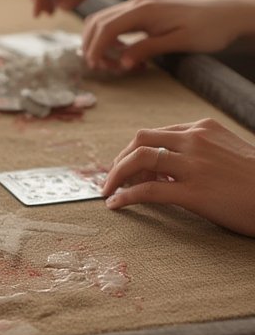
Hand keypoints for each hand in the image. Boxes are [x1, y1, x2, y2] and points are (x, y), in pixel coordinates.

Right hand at [81, 0, 254, 70]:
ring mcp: (140, 6)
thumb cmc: (208, 28)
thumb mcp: (178, 42)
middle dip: (93, 46)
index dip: (95, 49)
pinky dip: (113, 40)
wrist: (227, 13)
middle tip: (104, 68)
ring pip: (104, 22)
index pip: (106, 28)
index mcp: (144, 10)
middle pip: (98, 22)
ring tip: (117, 65)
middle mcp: (138, 4)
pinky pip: (117, 24)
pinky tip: (127, 55)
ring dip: (101, 44)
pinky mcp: (144, 11)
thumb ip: (147, 49)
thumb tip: (122, 62)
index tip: (95, 67)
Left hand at [101, 118, 254, 235]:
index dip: (134, 151)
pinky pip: (148, 191)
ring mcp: (195, 166)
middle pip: (140, 140)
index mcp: (204, 129)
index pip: (156, 133)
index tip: (126, 168)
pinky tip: (116, 205)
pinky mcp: (195, 192)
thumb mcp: (228, 153)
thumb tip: (165, 170)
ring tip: (108, 192)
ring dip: (116, 176)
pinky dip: (125, 197)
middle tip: (111, 179)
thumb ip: (198, 154)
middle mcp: (196, 141)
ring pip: (140, 160)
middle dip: (119, 160)